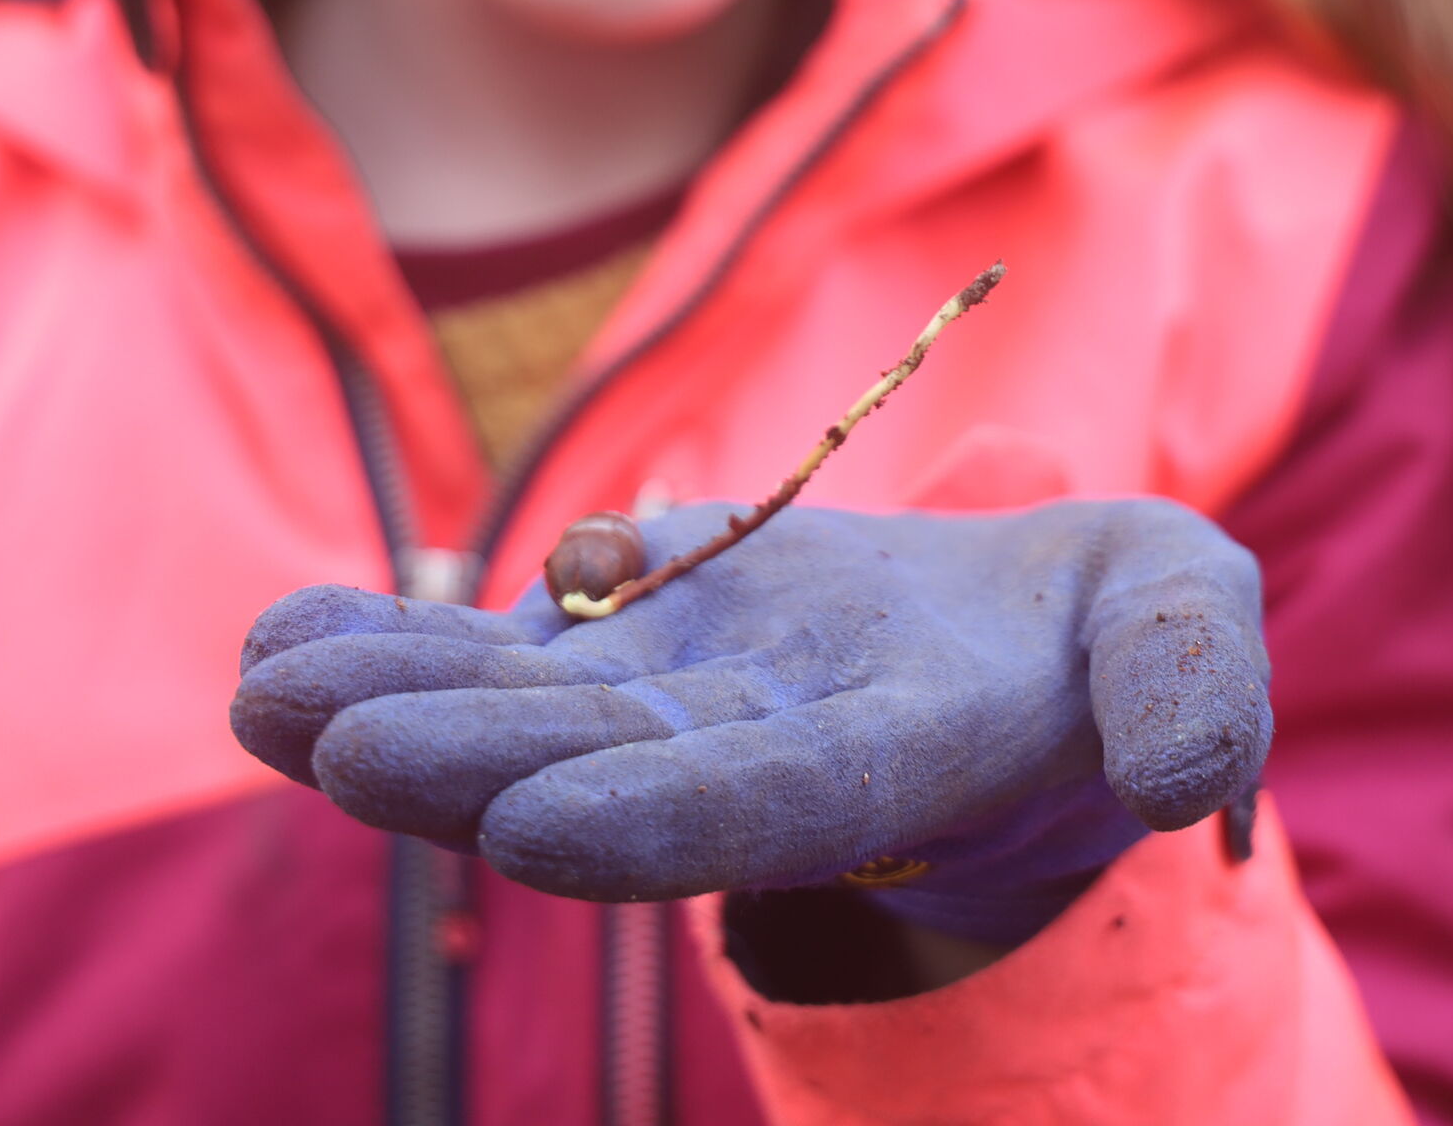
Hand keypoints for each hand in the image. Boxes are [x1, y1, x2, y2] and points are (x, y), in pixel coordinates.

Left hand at [230, 501, 1271, 925]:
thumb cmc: (1126, 637)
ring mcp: (685, 699)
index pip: (762, 810)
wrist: (1034, 629)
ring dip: (391, 700)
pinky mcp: (640, 638)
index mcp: (895, 764)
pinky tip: (282, 630)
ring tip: (258, 680)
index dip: (653, 816)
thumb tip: (1180, 785)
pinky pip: (504, 646)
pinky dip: (400, 640)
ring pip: (523, 708)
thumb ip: (1194, 691)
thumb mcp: (1193, 629)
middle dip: (462, 757)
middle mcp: (760, 754)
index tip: (524, 824)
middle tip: (319, 738)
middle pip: (598, 768)